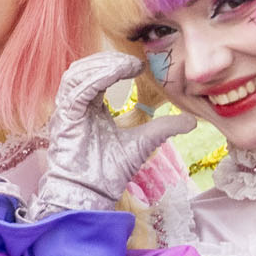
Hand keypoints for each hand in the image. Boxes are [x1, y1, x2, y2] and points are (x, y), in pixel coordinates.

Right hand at [32, 51, 191, 216]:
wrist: (91, 195)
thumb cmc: (109, 173)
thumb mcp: (143, 143)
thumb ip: (163, 128)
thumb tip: (191, 121)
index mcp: (88, 108)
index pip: (95, 75)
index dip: (114, 65)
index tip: (139, 66)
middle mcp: (74, 107)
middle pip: (83, 69)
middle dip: (107, 59)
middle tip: (133, 60)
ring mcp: (65, 112)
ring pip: (76, 74)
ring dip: (102, 64)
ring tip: (127, 64)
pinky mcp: (63, 119)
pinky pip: (77, 91)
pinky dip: (96, 78)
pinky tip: (117, 73)